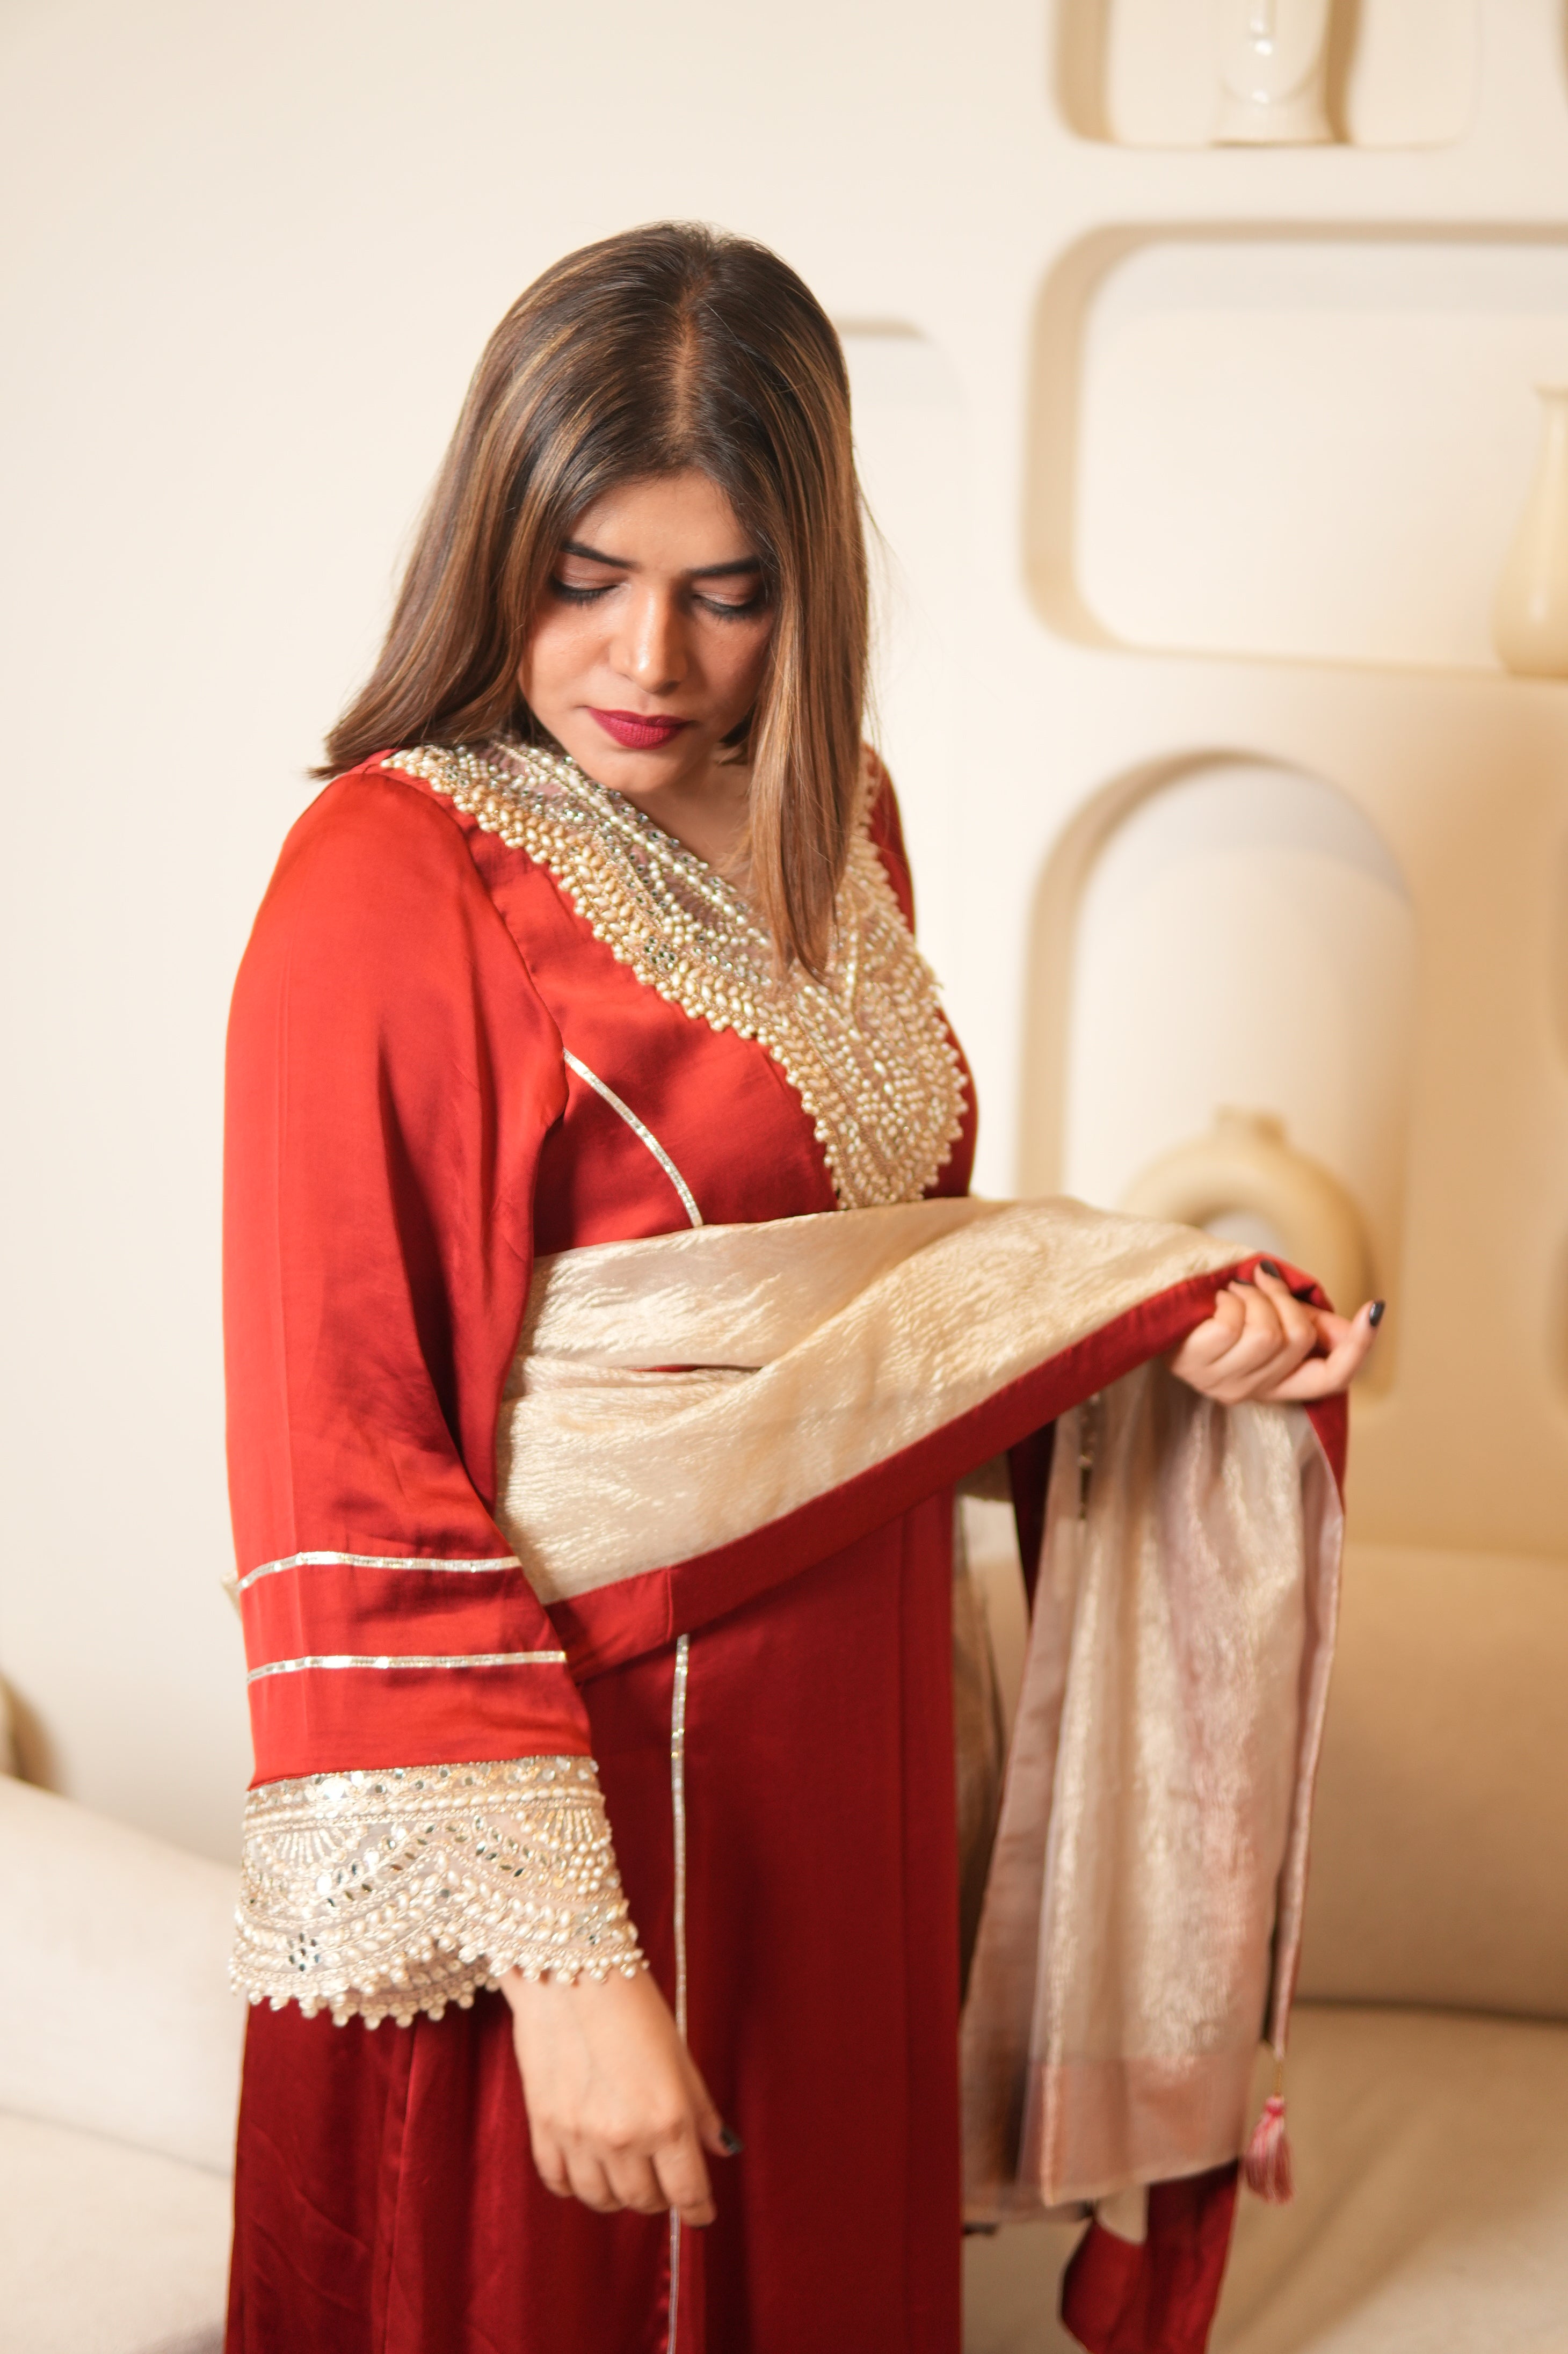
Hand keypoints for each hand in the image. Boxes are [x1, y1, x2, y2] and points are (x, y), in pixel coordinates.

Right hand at [502, 1964, 732, 2226]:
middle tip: (663, 2178)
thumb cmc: (634, 2007)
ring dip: (619, 2195)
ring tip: (627, 2174)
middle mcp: (624, 2137)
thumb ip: (701, 2109)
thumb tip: (723, 2149)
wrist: (572, 1973)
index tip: (702, 2216)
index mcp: (667, 2119)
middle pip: (645, 2200)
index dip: (699, 2211)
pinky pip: (559, 2182)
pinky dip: (576, 2185)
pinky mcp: (544, 2127)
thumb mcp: (680, 2055)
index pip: (687, 2191)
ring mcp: (580, 2136)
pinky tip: (588, 2169)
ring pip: (602, 2200)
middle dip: (660, 2196)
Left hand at [1169, 1261, 1382, 1404]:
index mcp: (1278, 1383)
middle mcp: (1252, 1391)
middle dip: (1283, 1298)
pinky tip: (1214, 1301)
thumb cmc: (1216, 1309)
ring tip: (1233, 1291)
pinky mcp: (1194, 1367)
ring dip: (1253, 1296)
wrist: (1156, 1308)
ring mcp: (1221, 1384)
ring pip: (1267, 1334)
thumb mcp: (1273, 1314)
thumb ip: (1314, 1322)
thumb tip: (1368, 1318)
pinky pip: (1232, 1324)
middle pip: (1298, 1341)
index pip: (1332, 1379)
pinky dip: (1227, 1299)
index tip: (1374, 1309)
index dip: (1359, 1347)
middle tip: (1260, 1280)